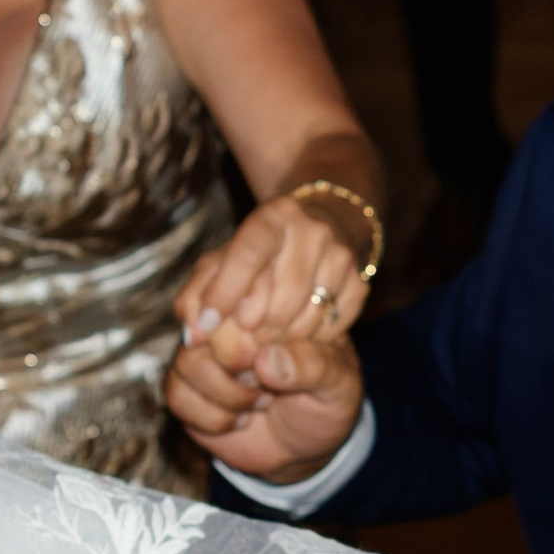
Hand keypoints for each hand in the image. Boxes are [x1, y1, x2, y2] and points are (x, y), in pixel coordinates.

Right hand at [166, 303, 366, 486]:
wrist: (304, 447)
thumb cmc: (324, 402)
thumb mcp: (337, 383)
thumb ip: (313, 366)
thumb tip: (267, 359)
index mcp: (270, 299)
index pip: (240, 283)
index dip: (251, 321)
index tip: (269, 352)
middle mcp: (228, 318)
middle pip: (206, 322)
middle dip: (239, 362)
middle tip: (267, 380)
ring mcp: (203, 352)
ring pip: (188, 361)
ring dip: (229, 393)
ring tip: (261, 401)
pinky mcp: (185, 387)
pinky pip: (177, 395)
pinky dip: (212, 418)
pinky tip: (239, 420)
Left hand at [173, 190, 373, 369]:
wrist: (319, 230)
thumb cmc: (258, 254)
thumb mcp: (222, 262)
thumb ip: (197, 293)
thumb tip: (194, 334)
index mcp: (275, 214)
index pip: (247, 255)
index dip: (224, 295)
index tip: (206, 329)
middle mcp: (314, 230)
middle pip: (278, 299)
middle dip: (254, 328)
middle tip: (243, 337)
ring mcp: (342, 257)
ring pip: (305, 319)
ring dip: (280, 339)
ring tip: (267, 337)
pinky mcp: (360, 284)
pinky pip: (330, 329)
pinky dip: (308, 339)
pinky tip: (295, 331)